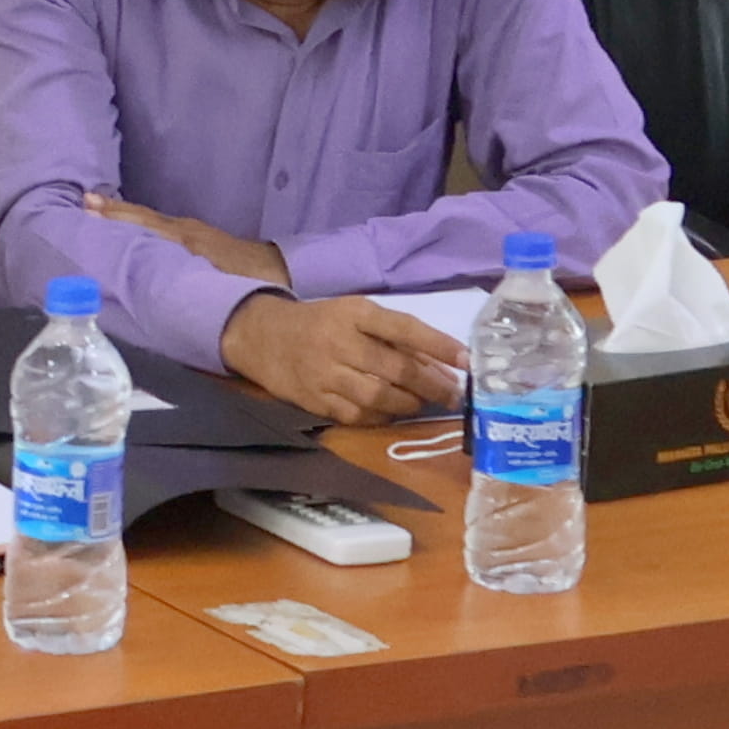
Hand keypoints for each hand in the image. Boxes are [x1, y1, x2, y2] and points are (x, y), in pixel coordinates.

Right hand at [96, 195, 282, 278]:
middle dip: (113, 210)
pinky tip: (131, 228)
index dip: (115, 217)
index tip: (87, 209)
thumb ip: (186, 285)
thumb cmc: (246, 282)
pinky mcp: (198, 237)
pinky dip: (140, 222)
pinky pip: (160, 226)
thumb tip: (155, 288)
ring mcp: (191, 231)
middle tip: (83, 202)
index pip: (142, 222)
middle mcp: (183, 230)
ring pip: (150, 220)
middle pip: (142, 217)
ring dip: (124, 215)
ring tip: (96, 208)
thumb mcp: (214, 284)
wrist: (282, 272)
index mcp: (183, 237)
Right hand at [220, 286, 467, 424]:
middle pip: (396, 368)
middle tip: (453, 394)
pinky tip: (393, 411)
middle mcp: (339, 341)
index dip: (438, 344)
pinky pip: (358, 415)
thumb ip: (394, 336)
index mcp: (354, 313)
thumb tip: (442, 364)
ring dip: (410, 403)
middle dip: (432, 385)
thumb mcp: (354, 314)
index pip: (403, 327)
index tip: (467, 359)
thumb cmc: (320, 322)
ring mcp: (324, 374)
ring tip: (424, 403)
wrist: (262, 336)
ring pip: (379, 396)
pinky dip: (382, 416)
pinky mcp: (314, 400)